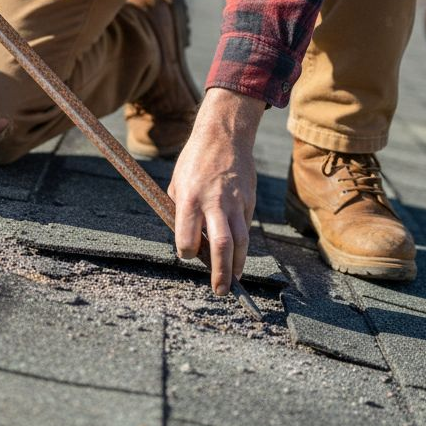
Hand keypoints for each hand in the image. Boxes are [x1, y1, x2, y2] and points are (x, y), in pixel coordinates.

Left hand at [168, 87, 263, 294]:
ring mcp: (235, 202)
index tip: (188, 253)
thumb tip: (190, 242)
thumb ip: (181, 213)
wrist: (224, 135)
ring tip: (233, 280)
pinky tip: (237, 254)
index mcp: (189, 199)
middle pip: (221, 246)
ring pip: (241, 241)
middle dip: (220, 272)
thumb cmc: (194, 161)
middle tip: (219, 290)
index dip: (187, 251)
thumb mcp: (177, 183)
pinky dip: (242, 245)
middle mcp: (214, 203)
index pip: (188, 239)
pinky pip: (245, 228)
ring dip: (237, 265)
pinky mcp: (249, 201)